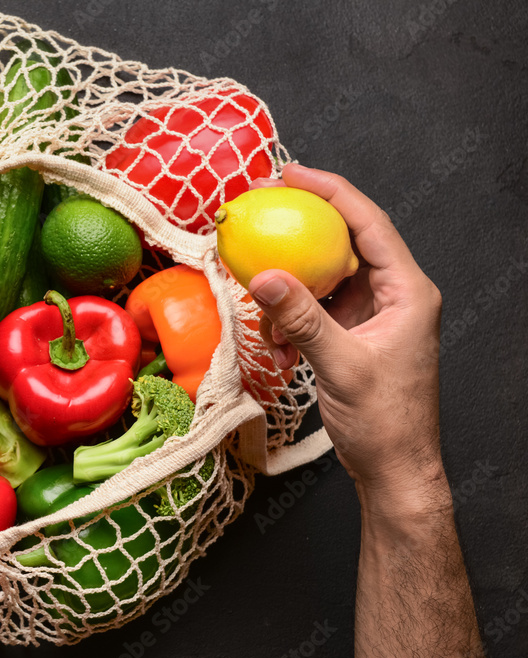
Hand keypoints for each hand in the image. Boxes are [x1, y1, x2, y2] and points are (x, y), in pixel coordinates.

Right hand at [247, 164, 444, 505]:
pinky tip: (278, 344)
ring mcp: (372, 315)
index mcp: (408, 292)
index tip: (292, 174)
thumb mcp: (341, 365)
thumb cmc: (386, 422)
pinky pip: (315, 310)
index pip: (369, 224)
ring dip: (290, 291)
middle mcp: (392, 296)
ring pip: (324, 279)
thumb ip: (302, 319)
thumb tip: (264, 278)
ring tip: (267, 306)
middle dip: (302, 232)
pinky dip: (291, 320)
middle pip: (344, 243)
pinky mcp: (353, 334)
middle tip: (263, 214)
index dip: (332, 192)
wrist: (394, 468)